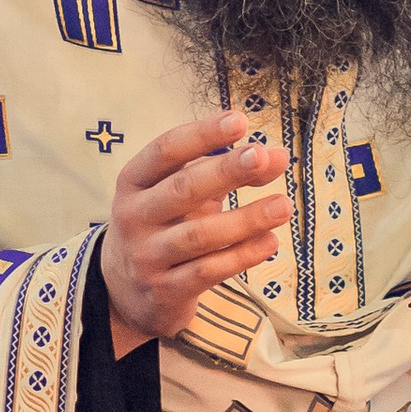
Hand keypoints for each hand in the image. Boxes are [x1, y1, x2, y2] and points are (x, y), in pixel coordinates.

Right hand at [98, 112, 288, 349]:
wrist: (126, 291)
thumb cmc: (164, 226)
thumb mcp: (185, 194)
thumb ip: (227, 171)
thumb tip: (277, 156)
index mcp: (133, 182)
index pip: (165, 150)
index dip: (203, 134)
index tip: (240, 120)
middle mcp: (134, 217)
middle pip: (182, 188)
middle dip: (225, 171)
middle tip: (262, 156)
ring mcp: (146, 256)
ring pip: (200, 235)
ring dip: (246, 219)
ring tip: (283, 205)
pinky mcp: (164, 291)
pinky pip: (208, 271)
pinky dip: (242, 255)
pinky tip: (271, 241)